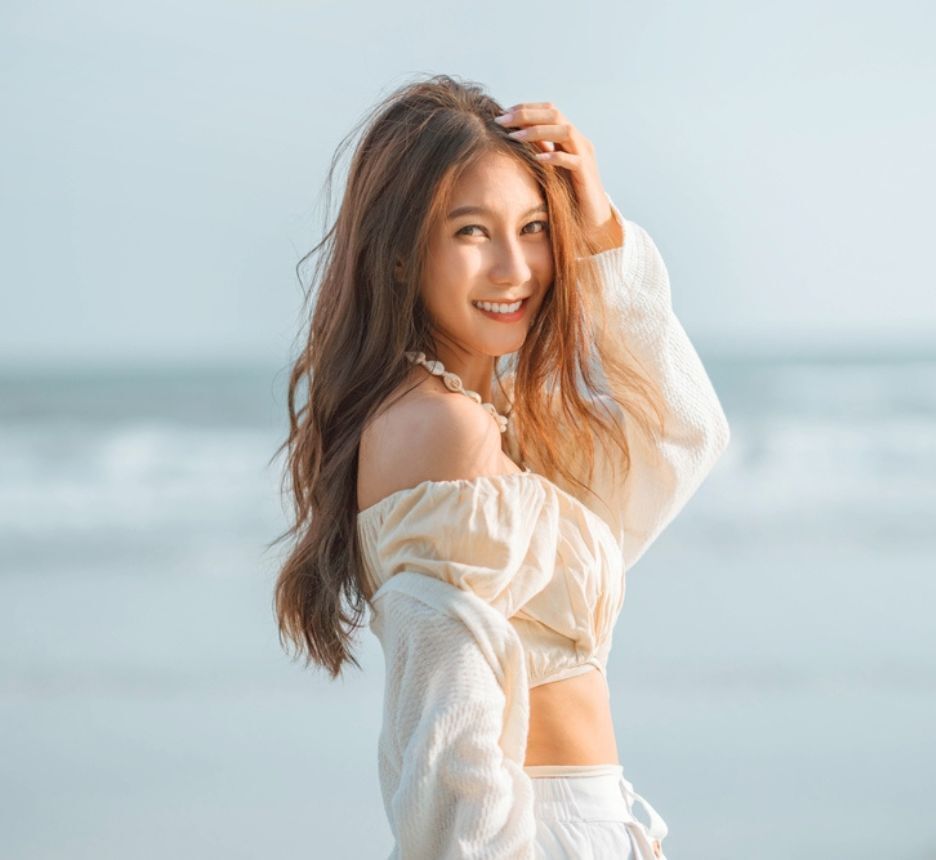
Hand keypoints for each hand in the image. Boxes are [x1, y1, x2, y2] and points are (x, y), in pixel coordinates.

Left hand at [494, 102, 623, 252]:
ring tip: (514, 137)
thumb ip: (537, 152)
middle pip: (555, 115)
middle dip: (526, 114)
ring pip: (565, 131)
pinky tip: (537, 158)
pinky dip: (554, 156)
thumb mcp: (548, 170)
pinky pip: (572, 160)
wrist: (591, 220)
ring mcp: (585, 156)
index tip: (502, 113)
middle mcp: (579, 142)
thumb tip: (510, 140)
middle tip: (502, 120)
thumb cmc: (567, 197)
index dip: (526, 108)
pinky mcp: (587, 174)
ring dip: (537, 131)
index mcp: (569, 138)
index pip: (549, 111)